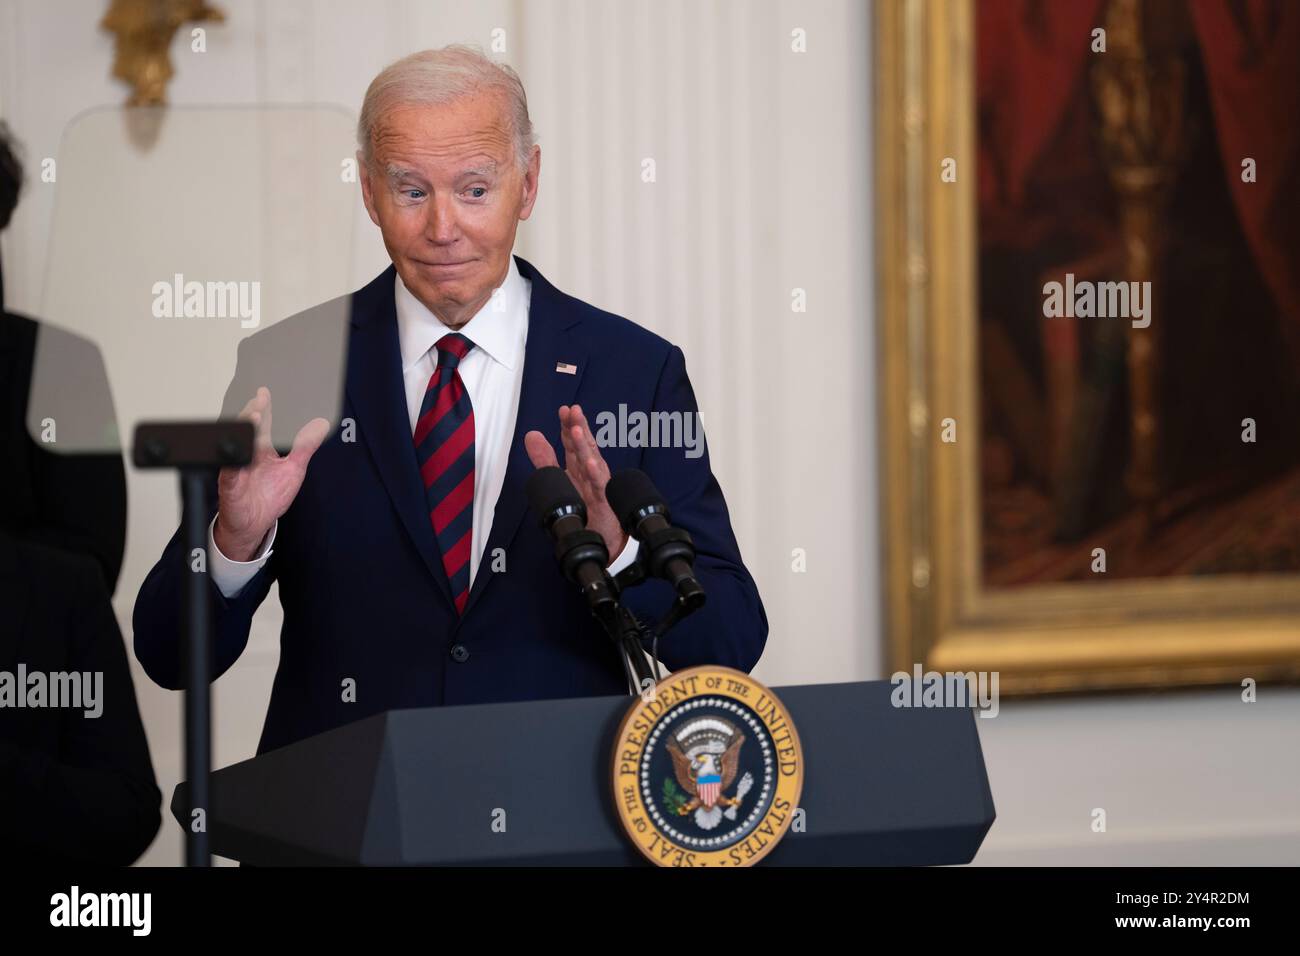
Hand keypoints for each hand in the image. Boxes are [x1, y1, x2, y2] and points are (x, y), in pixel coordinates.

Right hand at [213, 387, 329, 560]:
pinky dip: (234, 463)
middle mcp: (247, 456)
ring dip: (244, 432)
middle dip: (253, 414)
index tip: (264, 392)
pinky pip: (230, 473)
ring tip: (253, 418)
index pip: (261, 425)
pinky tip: (239, 452)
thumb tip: (320, 425)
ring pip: (237, 447)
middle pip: (247, 430)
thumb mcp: (294, 469)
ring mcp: (237, 470)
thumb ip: (305, 447)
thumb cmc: (269, 497)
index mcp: (261, 451)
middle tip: (260, 400)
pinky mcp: (231, 487)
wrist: (254, 524)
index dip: (263, 408)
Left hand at [524, 404, 628, 561]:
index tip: (564, 410)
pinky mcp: (603, 503)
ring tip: (577, 430)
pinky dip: (595, 475)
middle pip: (584, 447)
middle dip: (578, 427)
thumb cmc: (585, 510)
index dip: (568, 425)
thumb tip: (532, 435)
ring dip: (585, 446)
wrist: (599, 541)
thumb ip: (545, 459)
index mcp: (580, 467)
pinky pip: (599, 488)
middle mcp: (590, 473)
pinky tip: (589, 464)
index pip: (573, 442)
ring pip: (592, 462)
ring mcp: (598, 487)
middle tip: (573, 410)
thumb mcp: (559, 480)